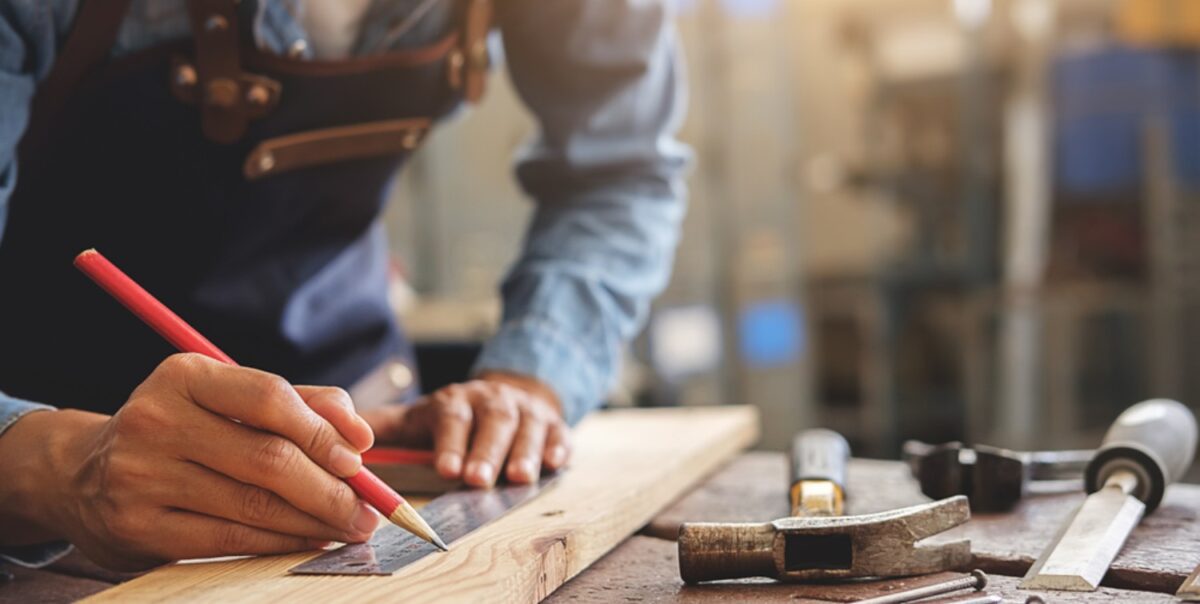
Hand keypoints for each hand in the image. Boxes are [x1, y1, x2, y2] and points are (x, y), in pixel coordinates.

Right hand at [3, 353, 378, 569]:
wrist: (82, 474)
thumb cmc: (182, 430)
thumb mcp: (227, 399)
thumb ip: (299, 404)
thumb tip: (359, 435)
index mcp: (186, 376)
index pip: (270, 397)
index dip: (324, 430)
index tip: (360, 458)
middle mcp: (157, 420)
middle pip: (268, 458)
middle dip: (331, 488)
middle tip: (368, 508)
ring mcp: (142, 476)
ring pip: (254, 504)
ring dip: (314, 520)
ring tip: (350, 526)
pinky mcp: (139, 527)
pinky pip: (229, 538)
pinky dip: (281, 542)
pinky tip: (310, 539)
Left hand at [362, 372, 570, 487]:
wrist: (507, 396)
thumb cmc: (455, 418)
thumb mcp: (419, 418)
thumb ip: (383, 427)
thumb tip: (336, 432)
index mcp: (456, 401)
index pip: (452, 417)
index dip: (450, 442)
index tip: (445, 468)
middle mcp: (492, 401)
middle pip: (492, 422)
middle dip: (485, 451)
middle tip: (477, 480)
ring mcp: (526, 412)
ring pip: (527, 428)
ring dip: (523, 452)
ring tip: (518, 478)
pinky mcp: (553, 425)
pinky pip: (558, 434)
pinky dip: (557, 448)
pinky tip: (555, 463)